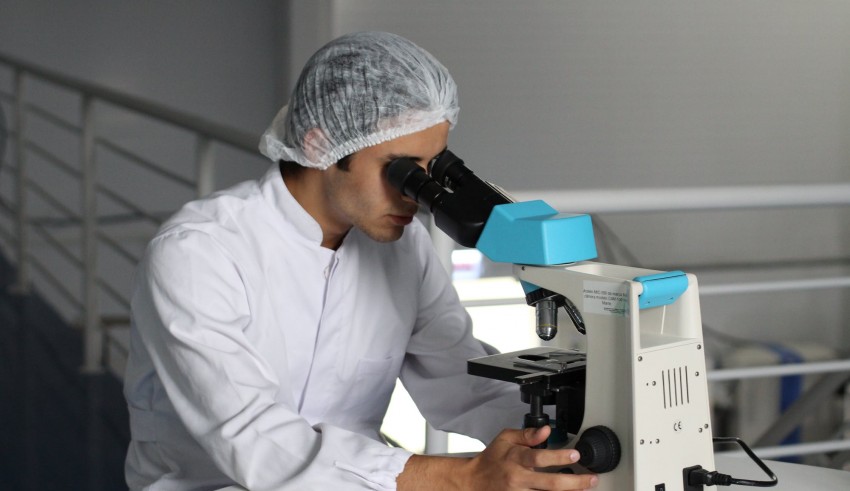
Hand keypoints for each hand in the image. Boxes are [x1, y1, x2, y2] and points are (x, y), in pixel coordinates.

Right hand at [397, 426, 597, 490]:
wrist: (473, 481)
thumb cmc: (491, 459)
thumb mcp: (505, 438)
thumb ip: (527, 434)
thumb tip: (546, 431)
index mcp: (515, 459)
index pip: (539, 458)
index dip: (559, 457)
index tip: (575, 455)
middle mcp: (519, 479)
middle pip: (551, 484)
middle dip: (575, 482)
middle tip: (591, 479)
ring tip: (585, 489)